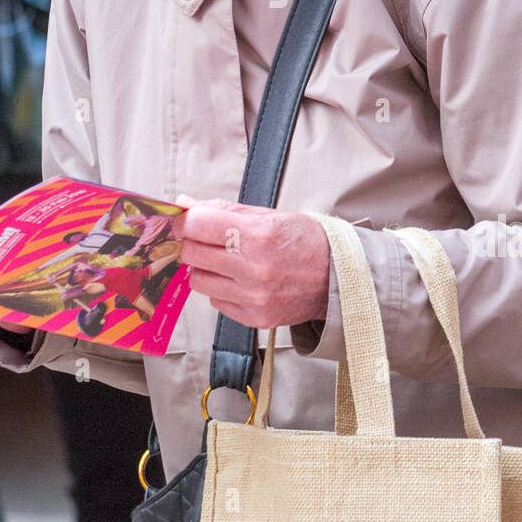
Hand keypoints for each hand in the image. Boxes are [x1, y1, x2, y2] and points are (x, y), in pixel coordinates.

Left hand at [170, 197, 330, 329]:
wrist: (337, 277)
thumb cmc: (305, 241)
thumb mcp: (268, 215)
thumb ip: (222, 210)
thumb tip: (185, 204)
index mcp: (257, 235)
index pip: (196, 225)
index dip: (185, 221)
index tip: (185, 221)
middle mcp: (253, 268)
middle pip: (192, 253)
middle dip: (194, 243)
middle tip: (208, 240)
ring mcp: (252, 297)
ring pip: (198, 281)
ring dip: (206, 269)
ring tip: (227, 262)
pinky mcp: (253, 317)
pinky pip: (216, 301)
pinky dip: (222, 289)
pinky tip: (241, 281)